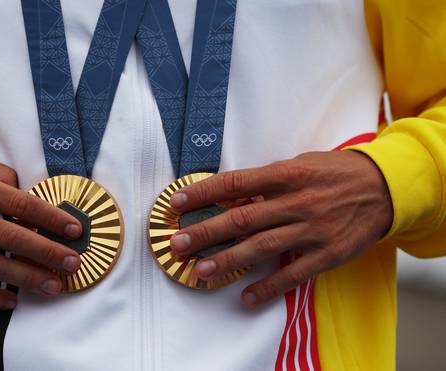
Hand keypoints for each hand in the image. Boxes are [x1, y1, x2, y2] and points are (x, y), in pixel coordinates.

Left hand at [169, 150, 392, 306]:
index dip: (203, 192)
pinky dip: (268, 287)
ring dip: (228, 261)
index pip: (234, 183)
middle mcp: (296, 203)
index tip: (177, 202)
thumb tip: (229, 195)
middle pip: (241, 219)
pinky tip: (246, 296)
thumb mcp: (300, 164)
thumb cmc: (335, 172)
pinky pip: (293, 274)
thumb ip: (267, 180)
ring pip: (261, 248)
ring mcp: (312, 230)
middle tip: (178, 244)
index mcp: (286, 175)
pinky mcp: (328, 254)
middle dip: (205, 232)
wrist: (385, 188)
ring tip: (202, 270)